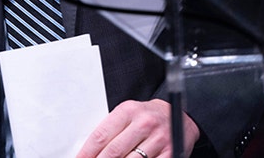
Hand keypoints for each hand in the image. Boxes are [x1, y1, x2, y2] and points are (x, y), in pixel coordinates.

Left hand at [74, 100, 199, 157]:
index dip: (87, 153)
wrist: (177, 114)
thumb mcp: (127, 115)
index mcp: (128, 111)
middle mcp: (144, 123)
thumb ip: (111, 130)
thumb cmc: (146, 117)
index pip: (100, 136)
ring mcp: (158, 139)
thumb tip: (90, 152)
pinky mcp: (170, 152)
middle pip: (113, 151)